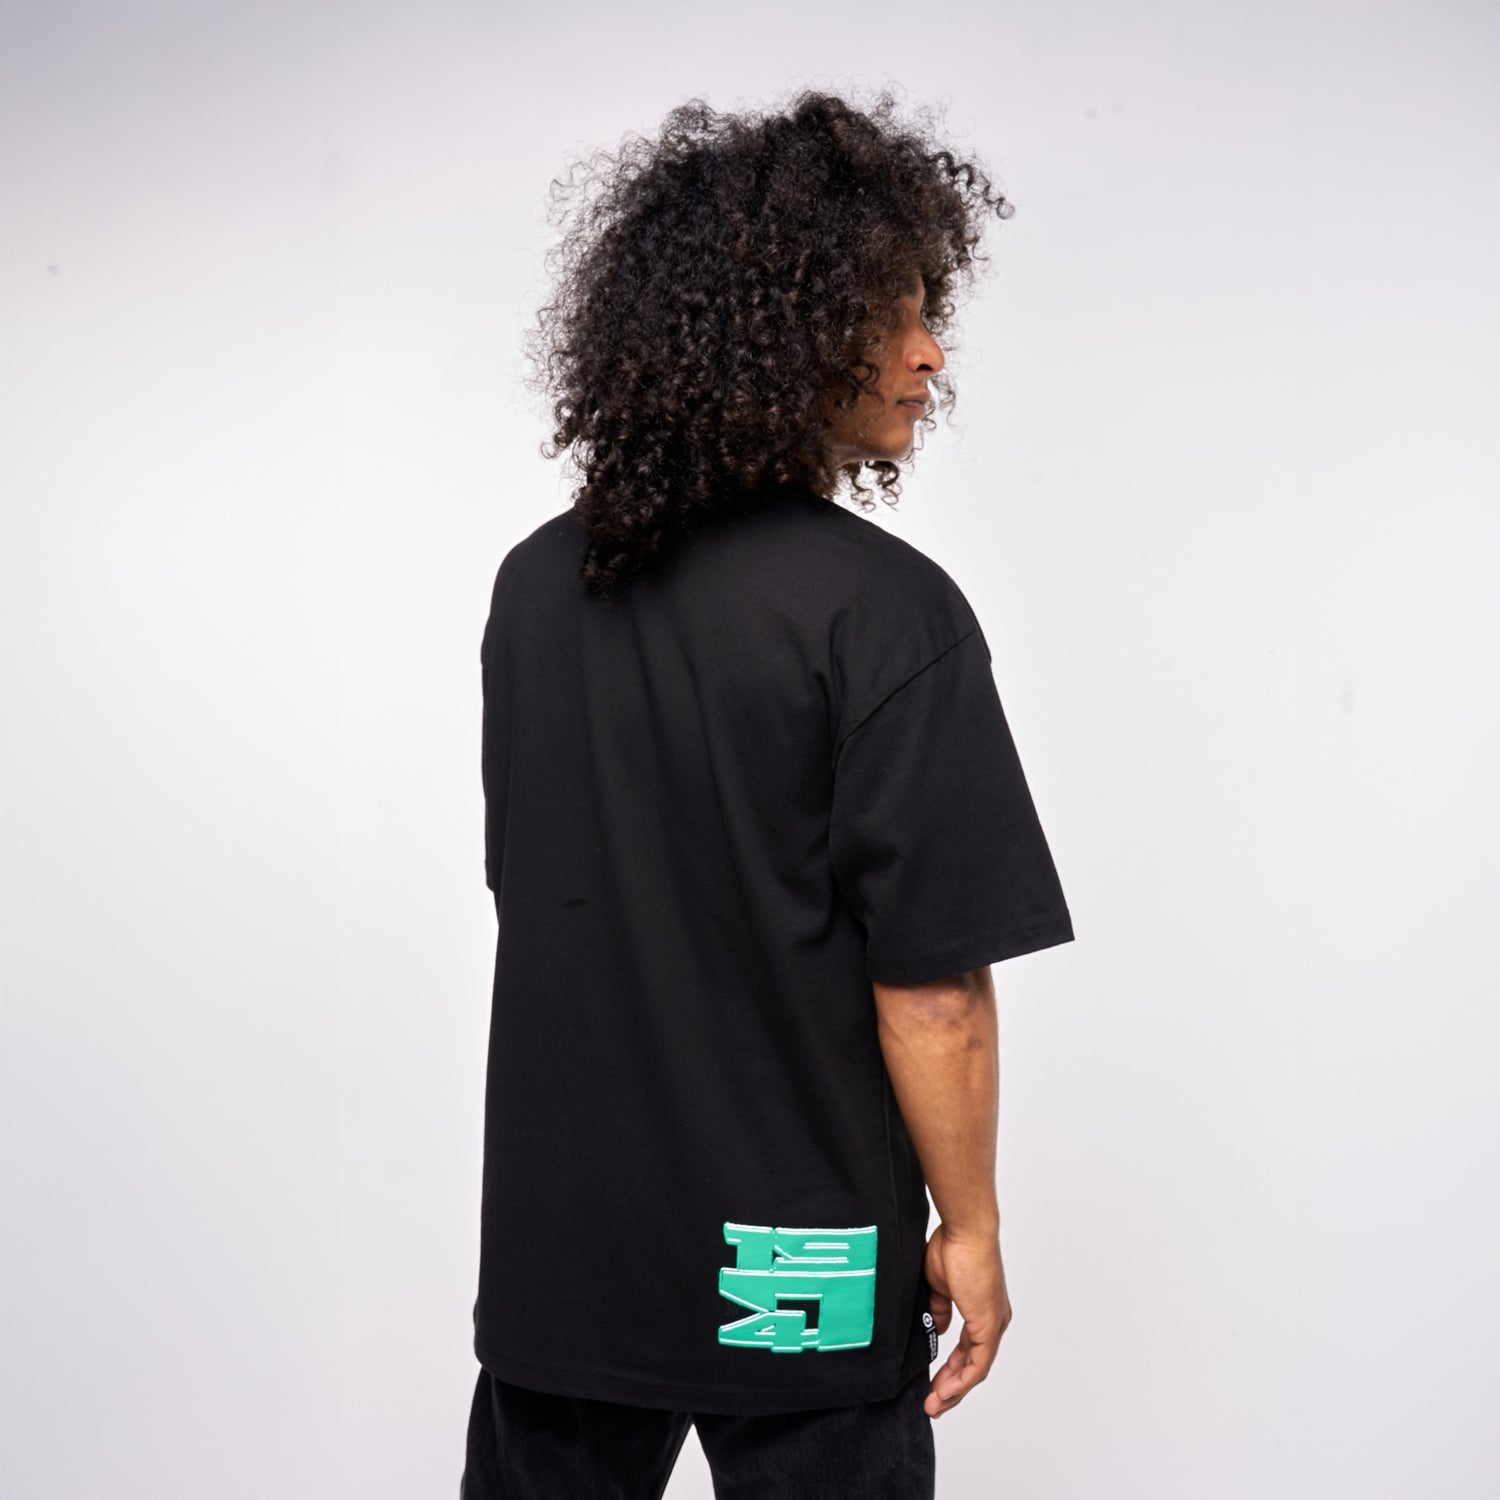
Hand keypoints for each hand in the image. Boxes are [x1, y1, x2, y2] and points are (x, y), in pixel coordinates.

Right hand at [922, 1221, 1011, 1418]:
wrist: (965, 1230)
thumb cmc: (952, 1246)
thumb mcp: (938, 1285)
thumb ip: (938, 1310)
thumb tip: (937, 1329)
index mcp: (980, 1310)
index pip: (967, 1350)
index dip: (950, 1369)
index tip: (932, 1383)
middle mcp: (992, 1321)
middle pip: (973, 1365)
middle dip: (951, 1387)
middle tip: (932, 1403)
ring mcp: (993, 1325)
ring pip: (976, 1369)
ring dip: (954, 1390)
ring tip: (934, 1405)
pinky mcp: (989, 1326)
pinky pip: (978, 1364)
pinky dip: (961, 1382)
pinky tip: (944, 1392)